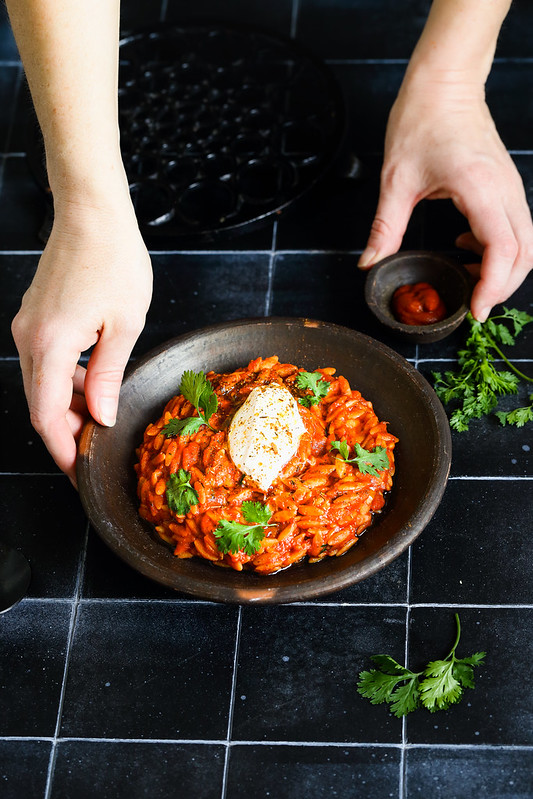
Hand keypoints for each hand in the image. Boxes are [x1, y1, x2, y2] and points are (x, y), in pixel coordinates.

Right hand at [11, 201, 152, 484]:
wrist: (92, 213)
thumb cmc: (114, 260)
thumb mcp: (124, 325)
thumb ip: (108, 376)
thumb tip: (101, 416)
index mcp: (51, 344)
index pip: (46, 415)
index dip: (62, 450)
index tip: (78, 475)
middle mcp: (30, 338)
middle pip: (41, 404)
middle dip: (66, 434)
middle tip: (94, 455)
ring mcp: (29, 327)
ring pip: (42, 384)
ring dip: (66, 408)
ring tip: (98, 425)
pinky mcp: (36, 318)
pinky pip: (46, 363)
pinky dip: (64, 383)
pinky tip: (89, 389)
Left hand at [358, 80, 532, 320]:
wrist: (444, 84)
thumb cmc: (422, 120)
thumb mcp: (395, 180)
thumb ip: (384, 227)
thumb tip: (369, 263)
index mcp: (480, 189)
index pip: (502, 250)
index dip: (493, 287)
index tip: (475, 311)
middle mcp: (504, 190)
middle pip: (525, 254)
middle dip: (502, 287)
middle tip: (471, 304)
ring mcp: (510, 187)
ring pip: (527, 243)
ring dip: (504, 269)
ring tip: (468, 279)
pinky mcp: (506, 185)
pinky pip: (516, 227)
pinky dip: (500, 249)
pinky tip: (465, 247)